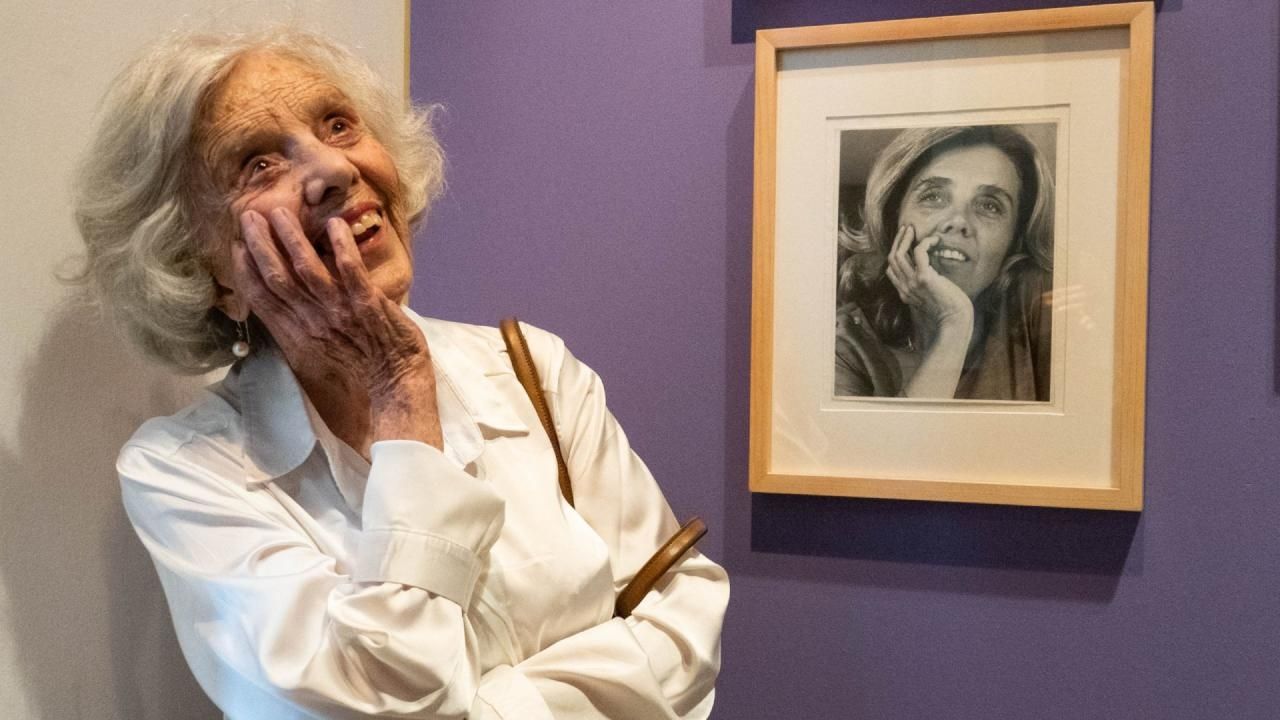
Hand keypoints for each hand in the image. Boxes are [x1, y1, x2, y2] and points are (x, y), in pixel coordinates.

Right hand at [232, 208, 441, 446]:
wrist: (395, 397)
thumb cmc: (360, 381)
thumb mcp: (318, 361)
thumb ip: (300, 332)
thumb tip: (286, 308)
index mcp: (297, 337)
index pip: (263, 299)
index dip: (246, 271)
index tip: (235, 245)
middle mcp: (313, 323)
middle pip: (278, 278)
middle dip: (261, 245)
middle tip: (248, 215)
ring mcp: (341, 313)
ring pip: (308, 269)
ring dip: (292, 239)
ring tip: (280, 212)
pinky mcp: (369, 307)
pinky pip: (352, 272)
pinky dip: (343, 248)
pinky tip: (335, 225)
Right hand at [884, 224, 973, 332]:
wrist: (955, 319)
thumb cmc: (949, 309)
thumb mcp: (930, 296)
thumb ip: (924, 285)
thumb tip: (929, 269)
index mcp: (904, 293)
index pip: (891, 269)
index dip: (896, 253)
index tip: (905, 242)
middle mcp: (904, 288)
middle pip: (892, 259)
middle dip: (897, 241)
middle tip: (906, 229)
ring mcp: (912, 283)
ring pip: (899, 254)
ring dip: (905, 238)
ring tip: (912, 229)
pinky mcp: (924, 278)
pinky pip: (919, 253)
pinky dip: (926, 242)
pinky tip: (935, 240)